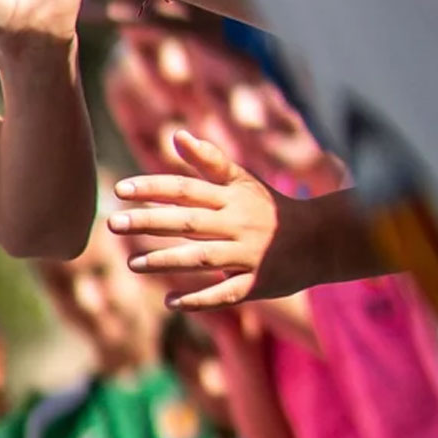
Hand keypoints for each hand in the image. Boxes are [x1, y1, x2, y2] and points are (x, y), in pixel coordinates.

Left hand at [110, 129, 310, 308]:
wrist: (324, 239)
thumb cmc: (271, 207)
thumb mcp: (244, 180)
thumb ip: (208, 161)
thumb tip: (177, 135)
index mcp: (231, 198)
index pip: (186, 189)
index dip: (152, 188)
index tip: (119, 189)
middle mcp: (238, 225)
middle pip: (188, 222)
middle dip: (149, 222)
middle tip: (113, 223)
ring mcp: (248, 255)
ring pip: (202, 258)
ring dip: (166, 261)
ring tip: (132, 264)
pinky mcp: (258, 284)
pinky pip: (226, 293)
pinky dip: (199, 298)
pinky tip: (170, 302)